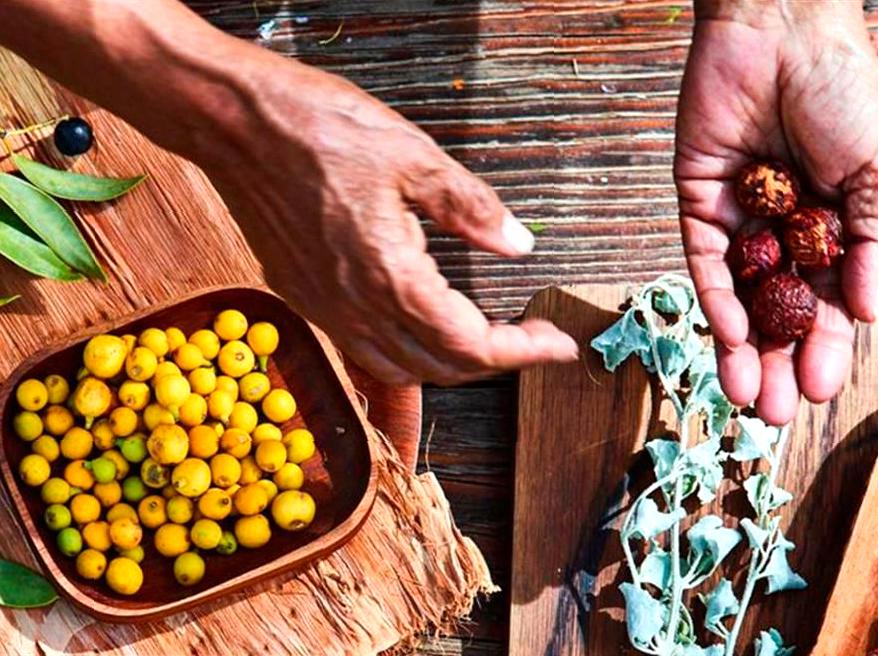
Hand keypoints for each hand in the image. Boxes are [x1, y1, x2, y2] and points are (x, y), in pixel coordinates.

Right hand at [197, 54, 577, 384]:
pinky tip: (423, 329)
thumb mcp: (413, 156)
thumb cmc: (317, 130)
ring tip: (486, 337)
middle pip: (441, 367)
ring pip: (402, 369)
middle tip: (531, 337)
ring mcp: (326, 309)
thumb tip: (518, 244)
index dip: (522, 351)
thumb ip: (471, 207)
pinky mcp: (306, 298)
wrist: (235, 125)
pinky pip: (364, 352)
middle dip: (496, 359)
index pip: (471, 344)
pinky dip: (406, 356)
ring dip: (451, 363)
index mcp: (390, 275)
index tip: (557, 344)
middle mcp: (356, 307)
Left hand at [675, 1, 877, 423]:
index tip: (820, 389)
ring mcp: (742, 220)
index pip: (831, 303)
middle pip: (782, 310)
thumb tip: (869, 314)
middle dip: (778, 361)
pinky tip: (728, 339)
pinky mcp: (699, 204)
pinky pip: (705, 261)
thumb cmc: (845, 91)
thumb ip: (877, 242)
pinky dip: (717, 299)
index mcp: (838, 224)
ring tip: (743, 396)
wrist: (782, 31)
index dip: (826, 347)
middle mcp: (787, 229)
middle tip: (772, 411)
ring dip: (742, 348)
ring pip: (741, 297)